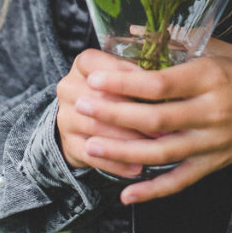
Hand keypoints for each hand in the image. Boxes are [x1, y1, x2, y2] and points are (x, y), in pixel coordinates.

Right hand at [57, 49, 152, 178]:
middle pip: (100, 100)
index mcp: (83, 64)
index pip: (101, 67)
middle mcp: (69, 87)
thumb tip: (166, 89)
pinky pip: (92, 156)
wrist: (83, 119)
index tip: (155, 89)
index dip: (126, 77)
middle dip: (133, 115)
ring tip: (154, 149)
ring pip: (98, 129)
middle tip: (162, 127)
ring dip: (128, 141)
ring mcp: (65, 117)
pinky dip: (116, 164)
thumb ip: (137, 78)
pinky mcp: (68, 144)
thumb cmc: (114, 91)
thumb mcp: (122, 76)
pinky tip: (136, 168)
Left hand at [70, 39, 231, 204]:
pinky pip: (180, 181)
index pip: (160, 83)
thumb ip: (180, 40)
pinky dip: (152, 192)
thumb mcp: (223, 48)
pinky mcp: (215, 164)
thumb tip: (136, 31)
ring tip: (90, 144)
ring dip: (123, 151)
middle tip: (81, 107)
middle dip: (113, 114)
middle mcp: (210, 111)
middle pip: (153, 118)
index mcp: (210, 76)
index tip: (95, 78)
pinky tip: (125, 194)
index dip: (124, 83)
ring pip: (161, 153)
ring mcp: (212, 142)